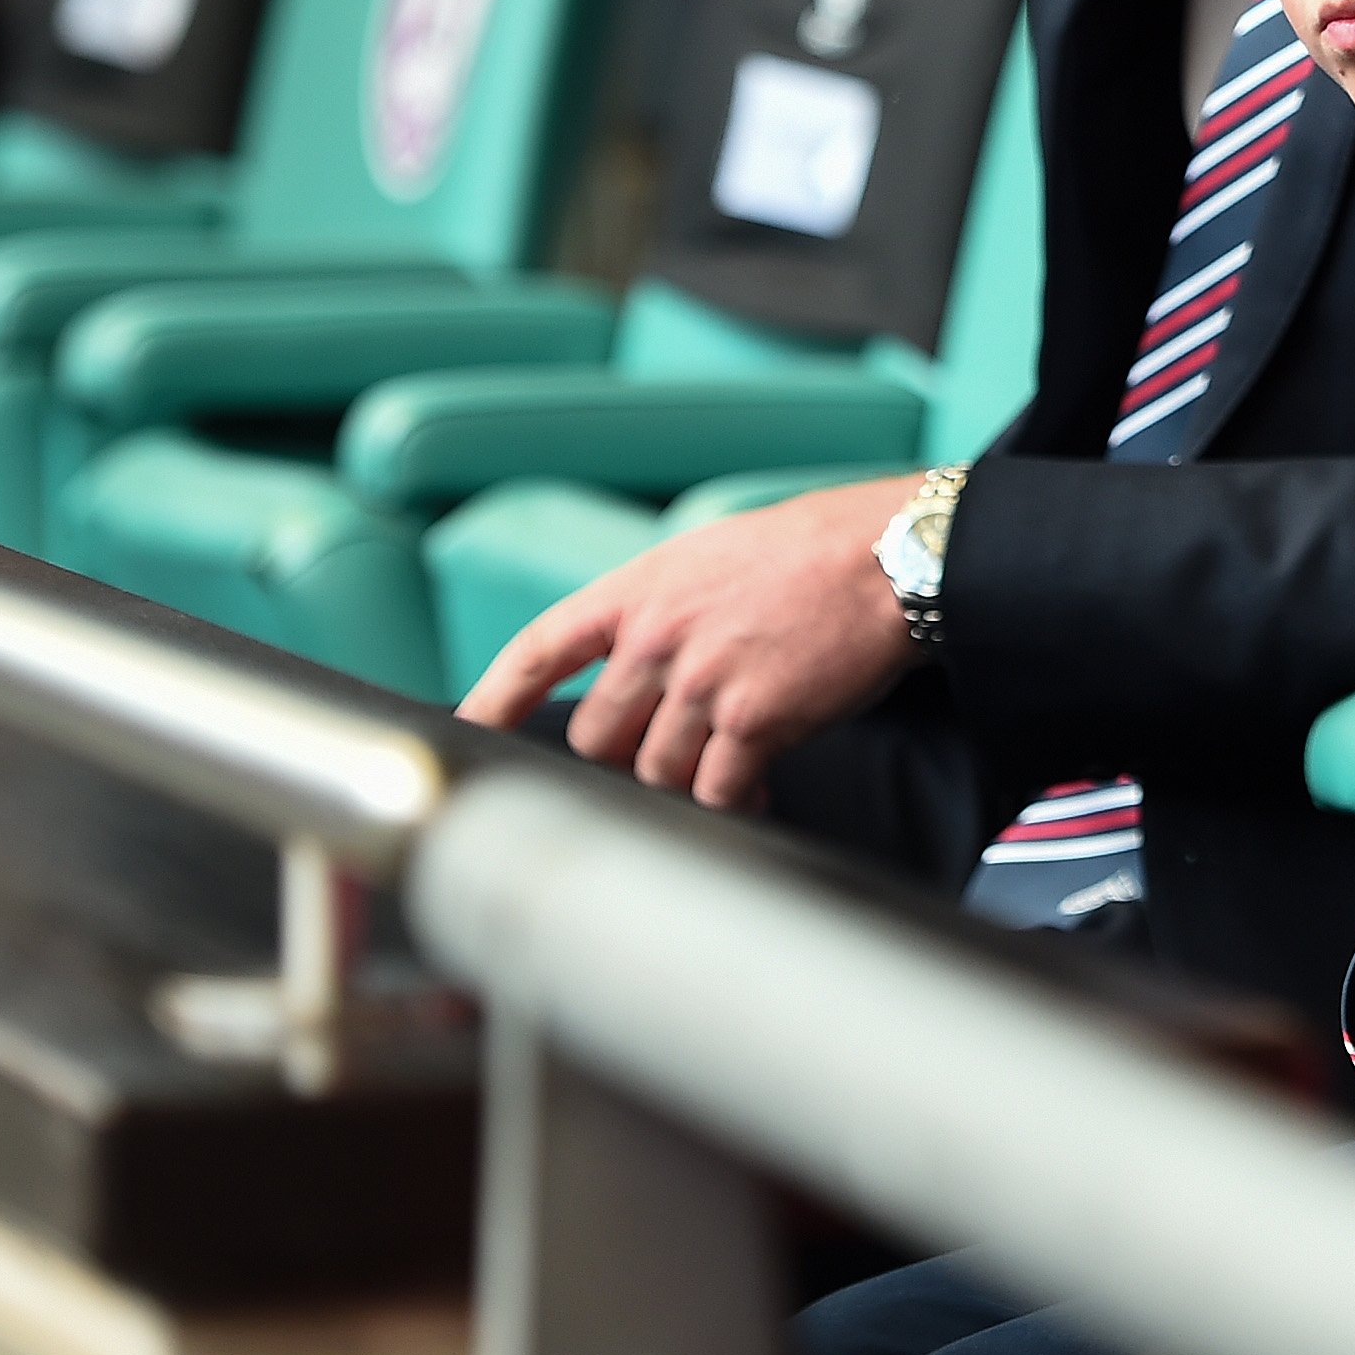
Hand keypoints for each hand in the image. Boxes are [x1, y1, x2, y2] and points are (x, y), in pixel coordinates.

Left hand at [455, 474, 919, 809]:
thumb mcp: (710, 558)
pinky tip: (756, 790)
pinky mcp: (752, 719)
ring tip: (728, 774)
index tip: (466, 732)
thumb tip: (634, 670)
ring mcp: (700, 681)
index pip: (542, 649)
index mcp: (639, 590)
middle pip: (597, 737)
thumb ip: (659, 611)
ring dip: (686, 784)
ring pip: (655, 772)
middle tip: (668, 757)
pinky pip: (717, 791)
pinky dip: (733, 801)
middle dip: (626, 758)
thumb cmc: (812, 553)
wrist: (888, 556)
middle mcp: (657, 637)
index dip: (496, 697)